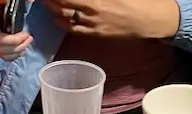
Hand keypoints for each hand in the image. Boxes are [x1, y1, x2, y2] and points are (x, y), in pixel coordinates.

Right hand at [0, 0, 32, 61]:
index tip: (25, 34)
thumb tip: (28, 0)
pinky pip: (5, 56)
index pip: (0, 40)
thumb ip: (4, 0)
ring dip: (18, 51)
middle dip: (19, 46)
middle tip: (29, 38)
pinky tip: (21, 50)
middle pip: (4, 50)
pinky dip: (14, 55)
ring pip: (5, 54)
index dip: (14, 40)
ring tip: (27, 43)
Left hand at [44, 0, 179, 38]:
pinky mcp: (95, 33)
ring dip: (53, 8)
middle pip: (62, 2)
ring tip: (46, 2)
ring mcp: (92, 23)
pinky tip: (56, 18)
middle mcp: (91, 9)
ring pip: (65, 16)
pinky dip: (62, 23)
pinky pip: (74, 29)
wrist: (146, 19)